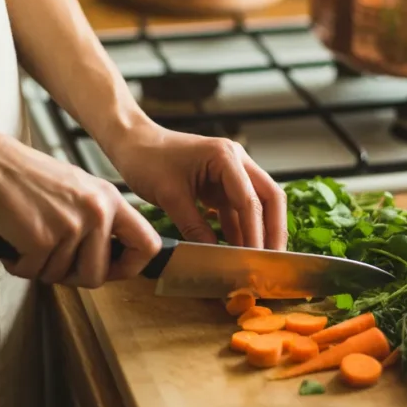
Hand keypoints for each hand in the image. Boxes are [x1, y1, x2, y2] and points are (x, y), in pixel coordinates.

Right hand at [0, 131, 161, 286]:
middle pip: (97, 275)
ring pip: (61, 277)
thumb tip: (109, 259)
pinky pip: (33, 273)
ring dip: (40, 267)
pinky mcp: (42, 240)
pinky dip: (18, 264)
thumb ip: (97, 220)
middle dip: (70, 276)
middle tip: (50, 259)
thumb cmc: (26, 177)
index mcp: (110, 200)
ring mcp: (71, 226)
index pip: (147, 244)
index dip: (130, 267)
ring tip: (27, 239)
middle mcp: (97, 213)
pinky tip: (12, 241)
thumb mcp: (78, 189)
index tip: (111, 270)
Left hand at [108, 121, 286, 249]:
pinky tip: (238, 252)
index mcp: (226, 157)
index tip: (256, 258)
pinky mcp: (220, 185)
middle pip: (269, 198)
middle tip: (273, 261)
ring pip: (256, 205)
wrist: (132, 143)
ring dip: (258, 232)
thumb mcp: (170, 196)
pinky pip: (237, 210)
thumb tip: (214, 256)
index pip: (251, 199)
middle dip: (273, 230)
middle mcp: (236, 162)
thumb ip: (194, 226)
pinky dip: (239, 230)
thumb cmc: (148, 159)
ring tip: (257, 262)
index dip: (256, 232)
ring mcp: (230, 174)